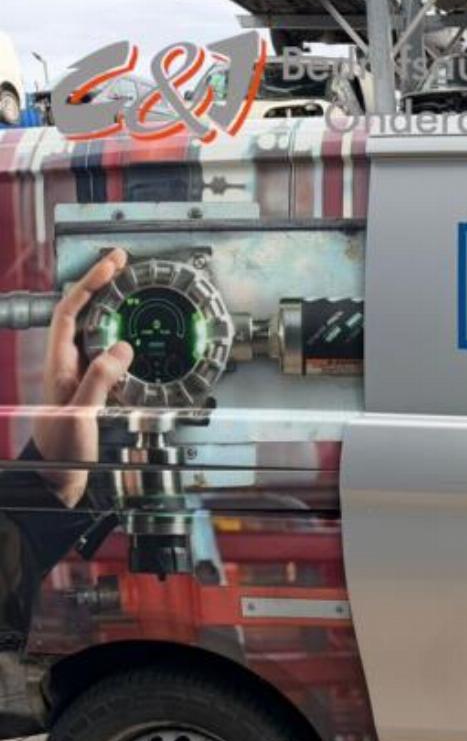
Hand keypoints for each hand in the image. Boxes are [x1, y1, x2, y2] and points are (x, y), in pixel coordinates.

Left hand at [32, 249, 134, 507]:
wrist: (57, 476)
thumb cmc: (62, 447)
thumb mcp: (80, 413)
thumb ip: (100, 379)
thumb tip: (122, 348)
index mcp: (59, 362)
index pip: (70, 310)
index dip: (89, 284)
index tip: (111, 265)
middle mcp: (66, 361)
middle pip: (81, 311)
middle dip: (100, 285)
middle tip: (123, 265)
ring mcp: (78, 371)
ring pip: (93, 327)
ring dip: (111, 306)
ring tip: (131, 290)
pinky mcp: (91, 383)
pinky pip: (106, 349)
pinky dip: (120, 333)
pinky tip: (135, 335)